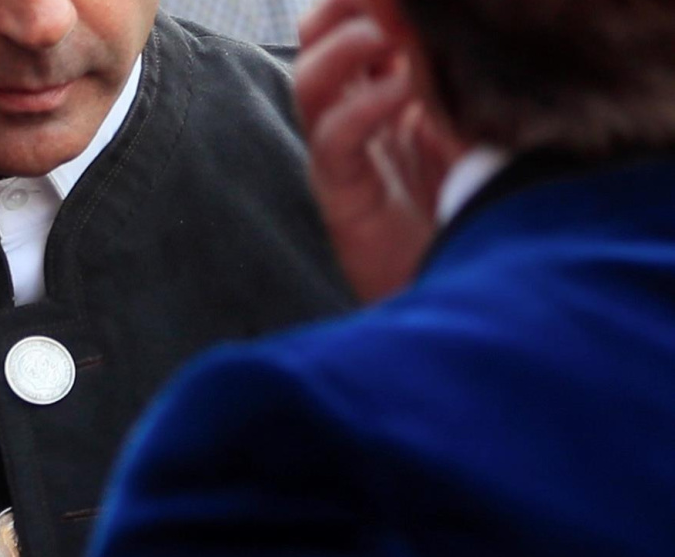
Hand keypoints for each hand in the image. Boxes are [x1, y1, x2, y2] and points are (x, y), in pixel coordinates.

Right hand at [295, 0, 463, 303]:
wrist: (476, 290)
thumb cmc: (488, 206)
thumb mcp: (478, 121)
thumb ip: (450, 73)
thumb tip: (432, 17)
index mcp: (394, 89)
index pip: (360, 23)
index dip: (364, 2)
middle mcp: (362, 115)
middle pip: (321, 41)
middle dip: (341, 10)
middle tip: (377, 2)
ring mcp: (348, 154)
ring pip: (311, 83)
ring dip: (342, 48)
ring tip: (383, 31)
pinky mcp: (342, 194)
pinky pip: (333, 140)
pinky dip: (360, 108)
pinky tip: (398, 92)